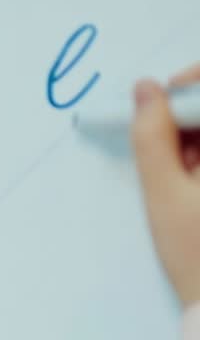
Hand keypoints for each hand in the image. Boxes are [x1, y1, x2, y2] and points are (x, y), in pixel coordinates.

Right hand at [131, 65, 199, 307]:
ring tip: (183, 175)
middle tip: (166, 139)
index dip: (194, 80)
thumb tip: (144, 91)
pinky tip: (196, 180)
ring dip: (197, 138)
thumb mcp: (166, 197)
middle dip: (192, 113)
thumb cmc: (199, 259)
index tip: (162, 95)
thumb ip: (151, 138)